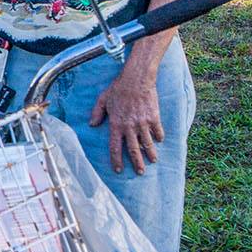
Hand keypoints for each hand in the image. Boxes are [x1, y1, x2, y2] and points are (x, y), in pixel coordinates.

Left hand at [88, 58, 162, 173]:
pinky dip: (159, 137)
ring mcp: (142, 123)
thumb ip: (97, 112)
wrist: (137, 79)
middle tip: (140, 172)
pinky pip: (157, 131)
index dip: (116, 160)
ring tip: (153, 161)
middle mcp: (129, 127)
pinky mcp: (154, 117)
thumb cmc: (118, 88)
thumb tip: (92, 125)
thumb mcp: (103, 99)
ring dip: (150, 154)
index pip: (115, 147)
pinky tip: (159, 141)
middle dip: (136, 163)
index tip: (118, 170)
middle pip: (133, 150)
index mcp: (116, 124)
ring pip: (147, 143)